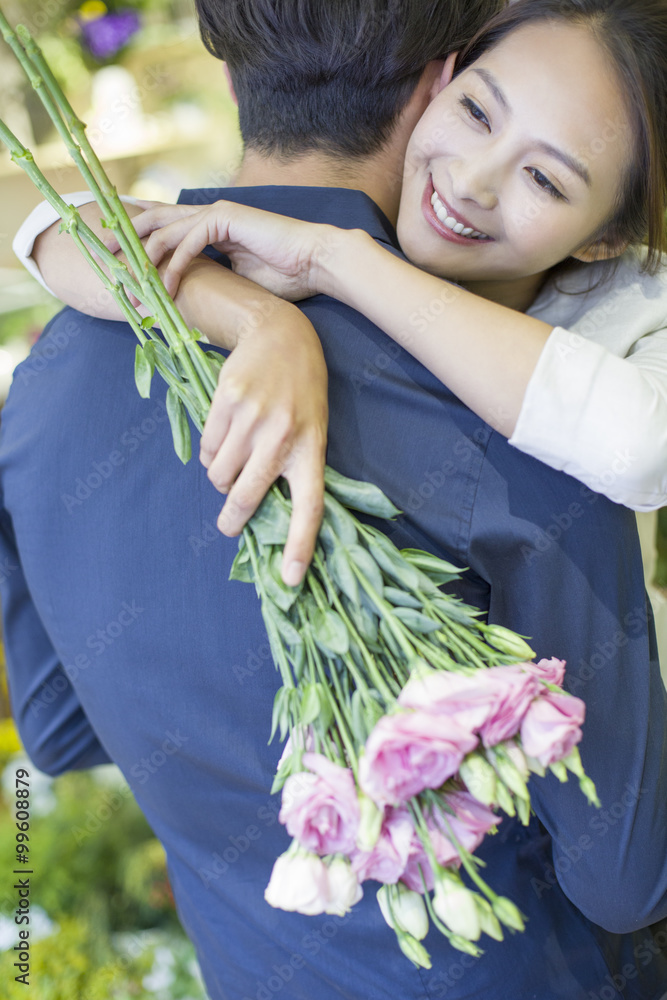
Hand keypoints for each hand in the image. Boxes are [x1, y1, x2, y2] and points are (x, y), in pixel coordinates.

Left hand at [131, 200, 344, 302]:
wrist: (316, 263)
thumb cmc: (286, 276)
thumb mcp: (237, 282)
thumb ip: (211, 281)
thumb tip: (190, 301)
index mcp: (212, 228)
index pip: (167, 228)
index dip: (141, 239)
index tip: (117, 256)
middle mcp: (210, 215)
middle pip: (157, 220)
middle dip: (127, 236)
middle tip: (102, 253)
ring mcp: (217, 213)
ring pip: (167, 228)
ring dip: (145, 256)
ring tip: (128, 279)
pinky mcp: (226, 217)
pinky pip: (190, 239)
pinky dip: (176, 262)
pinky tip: (167, 284)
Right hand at [202, 303, 327, 586]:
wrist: (282, 335)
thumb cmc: (301, 393)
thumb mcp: (311, 429)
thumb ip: (291, 467)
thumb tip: (262, 514)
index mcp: (311, 449)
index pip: (309, 506)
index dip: (300, 545)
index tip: (291, 579)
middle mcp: (281, 436)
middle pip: (246, 497)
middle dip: (232, 519)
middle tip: (228, 525)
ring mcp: (251, 419)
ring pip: (219, 475)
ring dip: (221, 478)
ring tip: (235, 460)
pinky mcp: (225, 402)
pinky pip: (207, 449)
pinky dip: (211, 453)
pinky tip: (227, 436)